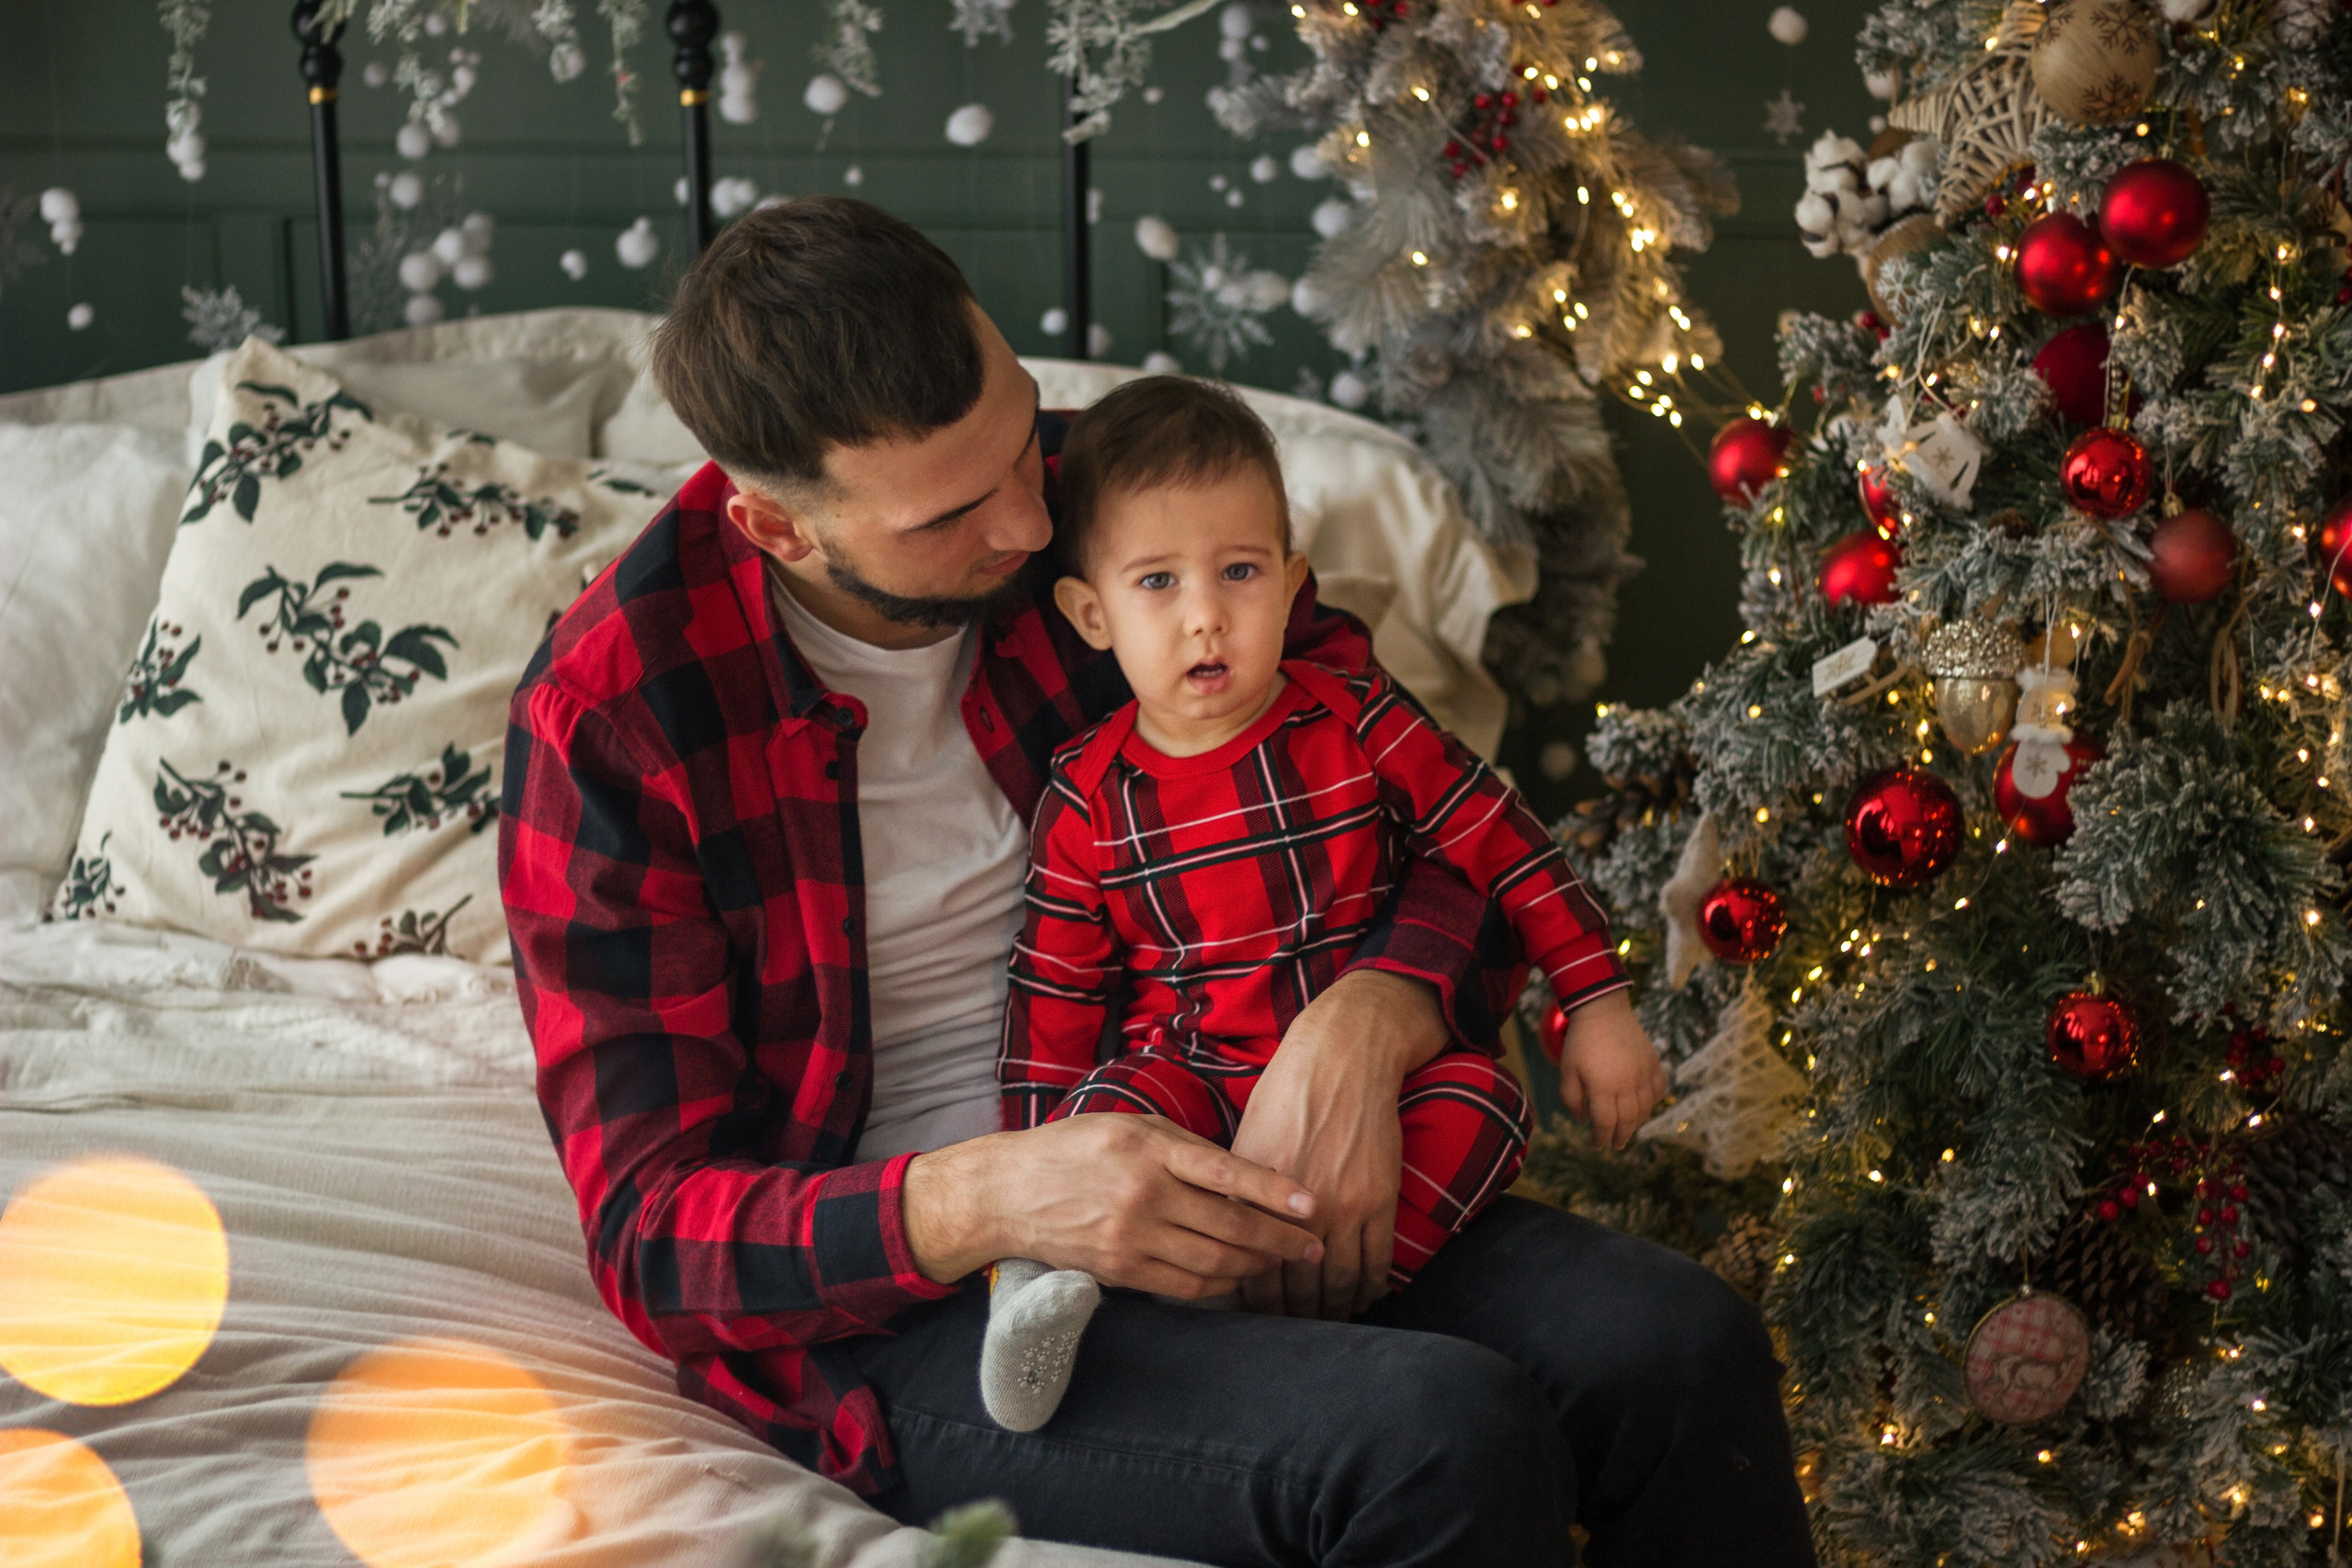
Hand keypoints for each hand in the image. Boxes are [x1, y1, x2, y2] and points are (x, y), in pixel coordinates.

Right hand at [900, 1114, 1323, 1297]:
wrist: (1008, 1191)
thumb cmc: (1074, 1149)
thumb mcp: (1129, 1125)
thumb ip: (1183, 1148)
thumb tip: (1243, 1176)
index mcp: (1150, 1147)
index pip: (1228, 1172)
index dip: (1276, 1193)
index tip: (1312, 1206)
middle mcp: (1144, 1193)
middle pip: (1230, 1225)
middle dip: (1281, 1239)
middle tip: (1313, 1245)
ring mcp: (1131, 1236)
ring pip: (1214, 1261)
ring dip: (1256, 1266)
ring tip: (1282, 1262)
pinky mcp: (1120, 1270)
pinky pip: (1185, 1286)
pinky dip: (1220, 1286)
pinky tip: (1240, 1279)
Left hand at [1228, 969, 1445, 1319]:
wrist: (1341, 1059)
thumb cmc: (1286, 1094)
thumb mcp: (1246, 1142)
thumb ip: (1238, 1194)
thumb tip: (1223, 1235)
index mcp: (1258, 1196)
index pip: (1251, 1269)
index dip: (1253, 1301)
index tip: (1255, 1317)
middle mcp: (1297, 1209)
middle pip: (1295, 1287)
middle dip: (1292, 1316)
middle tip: (1291, 1332)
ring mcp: (1343, 1207)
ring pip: (1337, 1283)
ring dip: (1332, 1311)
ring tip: (1326, 1323)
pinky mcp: (1379, 1199)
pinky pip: (1377, 1262)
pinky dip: (1370, 1289)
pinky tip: (1364, 1299)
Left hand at [1556, 989, 1666, 1150]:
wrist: (1602, 1010)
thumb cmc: (1581, 1042)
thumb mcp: (1567, 1070)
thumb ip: (1571, 1098)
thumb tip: (1582, 1119)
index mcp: (1603, 1087)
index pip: (1605, 1124)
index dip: (1601, 1138)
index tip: (1597, 1145)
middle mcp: (1627, 1084)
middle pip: (1628, 1121)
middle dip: (1620, 1136)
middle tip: (1615, 1145)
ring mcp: (1643, 1074)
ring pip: (1645, 1109)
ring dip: (1637, 1123)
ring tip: (1628, 1129)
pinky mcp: (1653, 1063)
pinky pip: (1658, 1090)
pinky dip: (1653, 1102)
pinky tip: (1645, 1105)